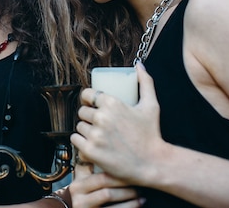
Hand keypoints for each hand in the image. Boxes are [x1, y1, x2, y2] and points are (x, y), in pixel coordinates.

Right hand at [69, 160, 142, 207]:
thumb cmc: (90, 199)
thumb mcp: (86, 183)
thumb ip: (90, 169)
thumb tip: (106, 149)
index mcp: (77, 181)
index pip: (91, 165)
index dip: (109, 161)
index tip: (125, 158)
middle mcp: (77, 192)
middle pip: (102, 179)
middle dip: (122, 177)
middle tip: (137, 175)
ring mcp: (84, 205)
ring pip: (108, 194)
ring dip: (128, 191)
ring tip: (139, 190)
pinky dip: (131, 205)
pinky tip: (139, 201)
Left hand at [71, 63, 164, 185]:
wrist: (153, 163)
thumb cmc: (151, 134)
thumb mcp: (151, 106)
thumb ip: (146, 83)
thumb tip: (139, 65)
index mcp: (112, 103)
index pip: (87, 94)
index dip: (88, 100)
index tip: (93, 105)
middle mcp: (101, 117)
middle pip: (82, 111)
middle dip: (89, 116)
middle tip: (99, 124)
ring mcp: (95, 135)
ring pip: (79, 126)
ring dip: (85, 130)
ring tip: (98, 135)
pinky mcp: (90, 150)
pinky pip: (75, 140)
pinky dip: (81, 143)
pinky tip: (92, 144)